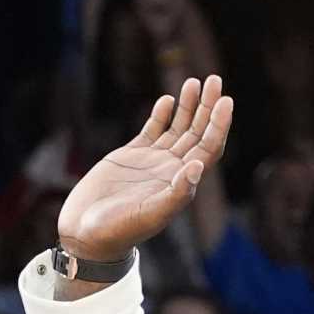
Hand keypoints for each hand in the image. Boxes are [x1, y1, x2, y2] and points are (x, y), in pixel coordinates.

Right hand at [59, 76, 232, 261]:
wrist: (88, 234)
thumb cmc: (120, 231)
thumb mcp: (150, 214)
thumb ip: (176, 193)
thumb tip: (198, 167)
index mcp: (182, 183)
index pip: (209, 148)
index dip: (219, 124)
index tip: (226, 100)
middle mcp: (172, 170)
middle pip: (198, 132)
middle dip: (208, 107)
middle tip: (214, 80)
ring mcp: (153, 162)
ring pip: (177, 128)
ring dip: (188, 106)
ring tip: (194, 83)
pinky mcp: (131, 156)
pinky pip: (152, 131)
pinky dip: (161, 115)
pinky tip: (167, 100)